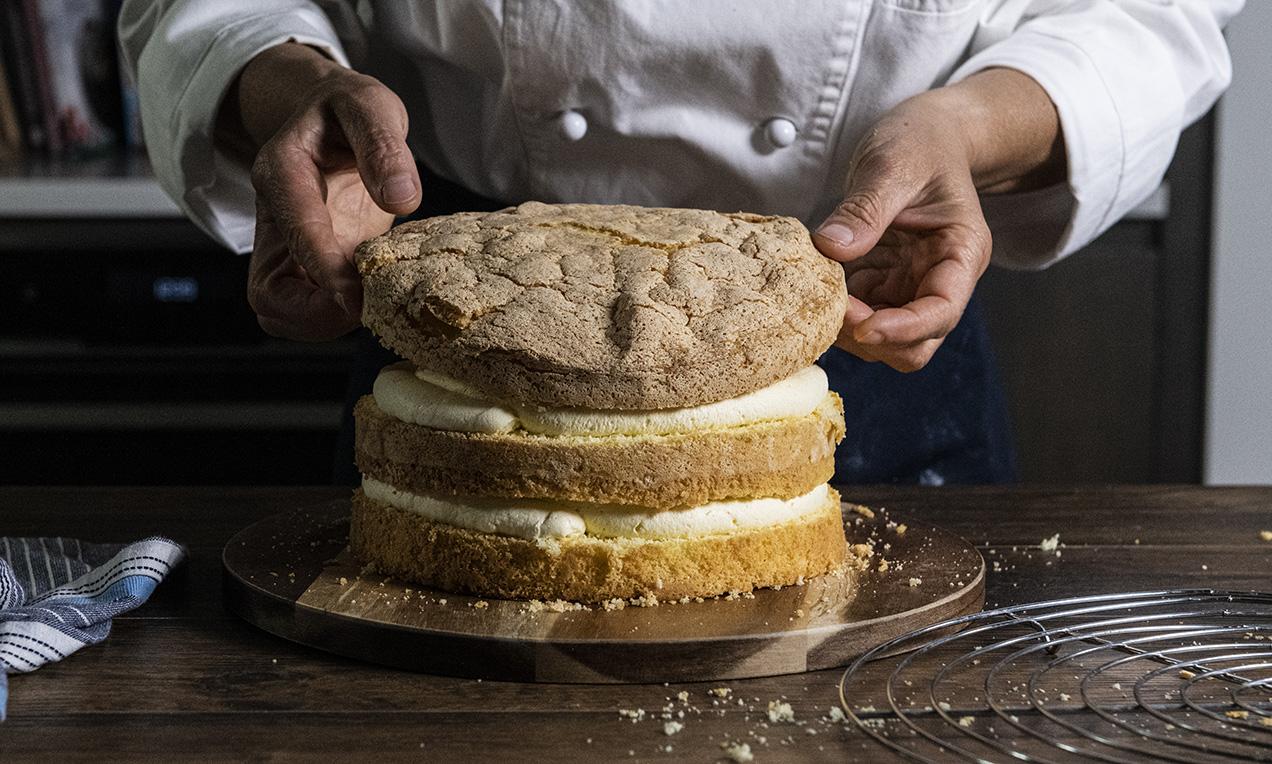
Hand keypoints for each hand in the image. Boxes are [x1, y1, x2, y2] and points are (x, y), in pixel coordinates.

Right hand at [224, 44, 421, 340]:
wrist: (326, 117)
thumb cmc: (347, 112)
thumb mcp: (370, 107)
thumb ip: (384, 147)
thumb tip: (402, 200)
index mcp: (282, 172)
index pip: (294, 232)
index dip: (323, 270)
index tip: (357, 298)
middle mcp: (274, 217)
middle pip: (268, 294)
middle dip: (316, 315)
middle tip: (371, 312)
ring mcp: (284, 247)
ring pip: (281, 311)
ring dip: (325, 324)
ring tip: (376, 307)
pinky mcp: (302, 265)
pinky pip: (304, 310)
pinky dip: (333, 319)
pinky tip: (372, 302)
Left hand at [813, 68, 1063, 371]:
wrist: (924, 134)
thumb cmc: (920, 143)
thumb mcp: (894, 164)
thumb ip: (865, 208)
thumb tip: (831, 248)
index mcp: (961, 253)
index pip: (941, 311)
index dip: (903, 329)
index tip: (861, 327)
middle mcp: (939, 280)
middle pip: (915, 344)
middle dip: (872, 337)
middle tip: (828, 307)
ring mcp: (908, 286)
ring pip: (882, 339)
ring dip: (847, 330)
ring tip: (814, 293)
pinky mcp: (879, 283)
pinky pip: (856, 316)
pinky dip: (833, 313)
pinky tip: (811, 288)